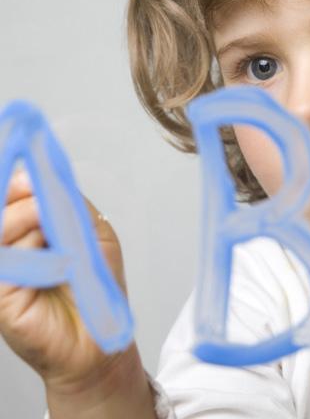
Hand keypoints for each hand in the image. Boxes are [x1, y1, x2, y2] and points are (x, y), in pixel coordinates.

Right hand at [0, 168, 130, 392]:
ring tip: (52, 225)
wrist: (102, 333)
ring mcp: (4, 272)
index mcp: (29, 233)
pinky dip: (29, 247)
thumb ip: (71, 206)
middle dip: (19, 195)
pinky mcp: (2, 296)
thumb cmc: (97, 286)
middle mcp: (11, 249)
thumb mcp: (93, 233)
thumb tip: (45, 180)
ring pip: (0, 229)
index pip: (10, 200)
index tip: (33, 175)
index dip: (17, 183)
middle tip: (40, 193)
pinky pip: (5, 261)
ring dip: (26, 217)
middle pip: (1, 210)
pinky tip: (53, 254)